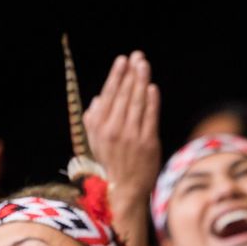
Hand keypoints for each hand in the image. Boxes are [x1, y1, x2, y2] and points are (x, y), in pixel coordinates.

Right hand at [82, 51, 160, 202]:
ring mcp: (132, 136)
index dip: (116, 76)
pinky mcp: (148, 143)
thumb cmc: (110, 163)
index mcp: (99, 127)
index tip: (122, 60)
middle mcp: (114, 130)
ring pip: (137, 103)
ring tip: (144, 65)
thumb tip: (97, 99)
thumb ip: (93, 120)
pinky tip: (152, 88)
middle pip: (123, 95)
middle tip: (137, 56)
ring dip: (141, 82)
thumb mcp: (94, 142)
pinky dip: (151, 102)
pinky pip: (150, 118)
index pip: (109, 96)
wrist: (124, 189)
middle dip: (130, 74)